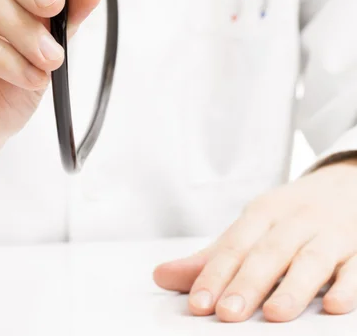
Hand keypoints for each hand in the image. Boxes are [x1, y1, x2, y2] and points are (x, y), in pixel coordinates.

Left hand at [153, 159, 356, 321]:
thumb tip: (161, 276)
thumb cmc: (289, 215)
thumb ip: (211, 258)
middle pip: (268, 253)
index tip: (197, 303)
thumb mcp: (251, 227)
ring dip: (293, 287)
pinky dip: (347, 285)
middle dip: (247, 283)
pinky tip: (335, 305)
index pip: (234, 246)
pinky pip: (355, 267)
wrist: (345, 183)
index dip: (214, 274)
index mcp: (262, 214)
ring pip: (311, 260)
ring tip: (274, 315)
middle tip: (227, 314)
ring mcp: (329, 233)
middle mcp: (293, 221)